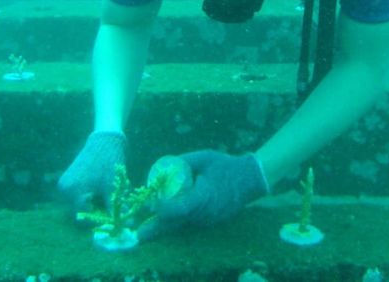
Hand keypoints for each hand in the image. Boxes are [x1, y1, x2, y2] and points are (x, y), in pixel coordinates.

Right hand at [58, 130, 126, 210]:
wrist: (104, 141)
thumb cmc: (109, 163)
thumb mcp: (112, 187)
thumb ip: (114, 208)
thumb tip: (124, 225)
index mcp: (73, 191)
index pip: (85, 215)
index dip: (99, 215)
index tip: (110, 210)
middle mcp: (64, 189)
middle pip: (81, 209)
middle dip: (96, 207)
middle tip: (107, 197)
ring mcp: (64, 185)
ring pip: (79, 203)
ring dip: (92, 201)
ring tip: (103, 189)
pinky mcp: (66, 180)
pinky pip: (77, 195)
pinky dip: (87, 194)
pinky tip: (97, 186)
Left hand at [137, 150, 268, 240]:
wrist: (250, 180)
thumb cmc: (226, 166)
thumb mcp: (204, 157)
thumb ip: (184, 161)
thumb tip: (164, 165)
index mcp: (204, 197)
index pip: (179, 208)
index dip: (162, 208)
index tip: (149, 201)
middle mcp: (205, 214)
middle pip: (175, 225)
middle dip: (155, 229)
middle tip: (138, 231)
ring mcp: (208, 221)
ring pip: (181, 226)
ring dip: (165, 224)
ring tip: (148, 223)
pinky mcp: (209, 223)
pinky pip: (189, 224)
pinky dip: (177, 221)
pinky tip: (168, 216)